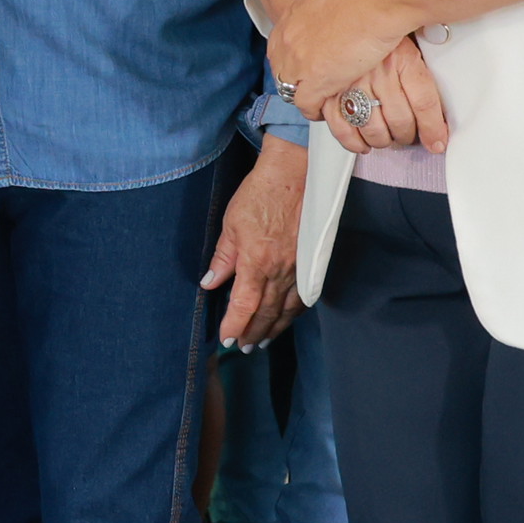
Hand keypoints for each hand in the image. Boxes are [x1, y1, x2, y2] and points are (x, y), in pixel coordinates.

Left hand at [206, 139, 306, 346]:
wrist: (295, 175)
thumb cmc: (260, 195)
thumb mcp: (232, 224)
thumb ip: (223, 257)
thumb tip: (211, 282)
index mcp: (257, 262)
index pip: (244, 305)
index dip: (235, 325)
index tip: (226, 339)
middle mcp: (281, 271)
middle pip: (267, 313)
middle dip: (253, 333)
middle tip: (243, 347)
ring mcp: (299, 268)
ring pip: (287, 309)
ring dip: (275, 328)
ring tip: (263, 341)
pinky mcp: (312, 261)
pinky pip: (304, 296)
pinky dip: (295, 312)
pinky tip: (288, 317)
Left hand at [265, 0, 411, 134]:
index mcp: (288, 20)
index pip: (277, 49)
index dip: (292, 60)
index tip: (306, 66)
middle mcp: (287, 42)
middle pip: (281, 72)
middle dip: (295, 81)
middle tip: (316, 86)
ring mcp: (300, 63)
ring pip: (291, 92)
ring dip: (305, 98)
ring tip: (324, 101)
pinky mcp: (318, 81)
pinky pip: (307, 106)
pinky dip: (316, 111)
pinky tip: (329, 110)